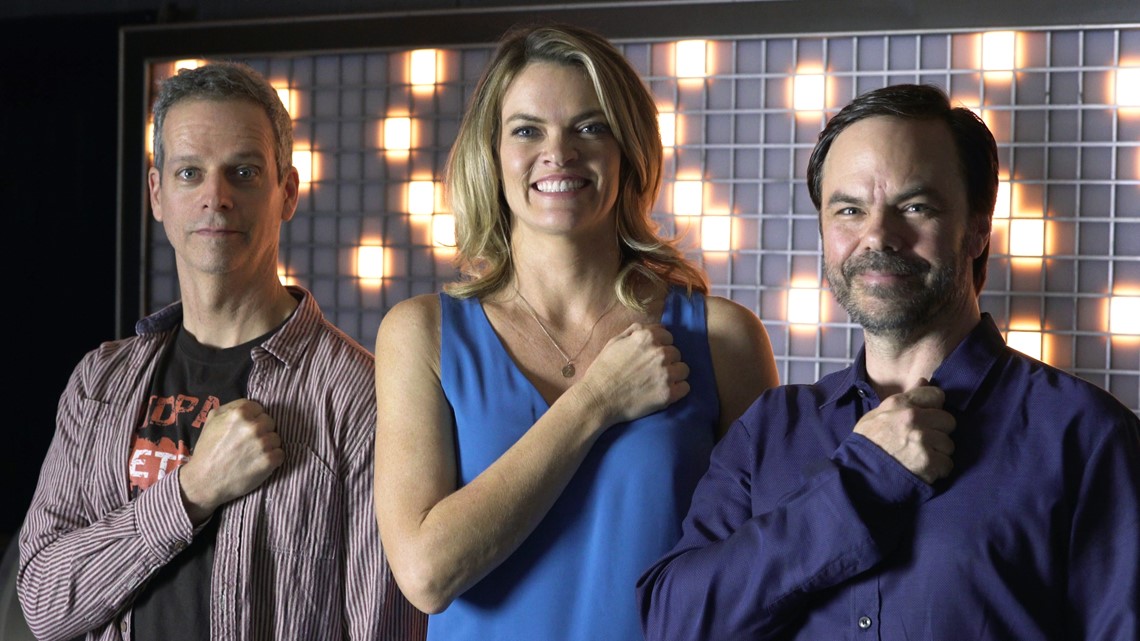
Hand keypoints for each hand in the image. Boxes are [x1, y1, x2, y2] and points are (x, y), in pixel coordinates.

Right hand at [178, 399, 283, 522]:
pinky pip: (280, 454)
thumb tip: (247, 405)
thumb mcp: (212, 420)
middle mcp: (253, 426)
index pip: (259, 408)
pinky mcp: (269, 461)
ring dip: (268, 446)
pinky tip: (258, 463)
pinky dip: (272, 459)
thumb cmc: (207, 450)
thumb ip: (230, 408)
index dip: (253, 419)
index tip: (245, 429)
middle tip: (248, 443)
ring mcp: (262, 444)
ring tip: (252, 454)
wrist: (204, 481)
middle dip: (261, 431)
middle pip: (270, 422)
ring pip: (276, 438)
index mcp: (239, 413)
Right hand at [577, 323, 689, 426]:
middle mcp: (660, 353)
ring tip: (660, 381)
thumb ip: (635, 331)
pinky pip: (685, 387)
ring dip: (674, 374)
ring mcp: (666, 374)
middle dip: (667, 360)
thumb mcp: (614, 342)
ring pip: (683, 369)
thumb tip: (653, 327)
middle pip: (676, 353)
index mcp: (647, 337)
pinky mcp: (668, 394)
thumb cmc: (603, 370)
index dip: (660, 345)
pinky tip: (665, 391)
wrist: (597, 399)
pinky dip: (677, 390)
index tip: (652, 355)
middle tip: (654, 370)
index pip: (668, 336)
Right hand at [852, 380, 955, 483]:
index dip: (935, 407)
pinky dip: (938, 470)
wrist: (857, 473)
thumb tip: (924, 382)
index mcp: (900, 403)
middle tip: (924, 441)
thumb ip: (903, 399)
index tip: (928, 417)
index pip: (936, 395)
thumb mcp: (876, 414)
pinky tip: (924, 470)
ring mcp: (922, 440)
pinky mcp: (928, 462)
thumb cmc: (865, 444)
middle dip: (939, 432)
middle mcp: (914, 418)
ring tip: (921, 458)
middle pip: (948, 421)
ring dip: (938, 453)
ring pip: (948, 444)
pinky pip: (947, 464)